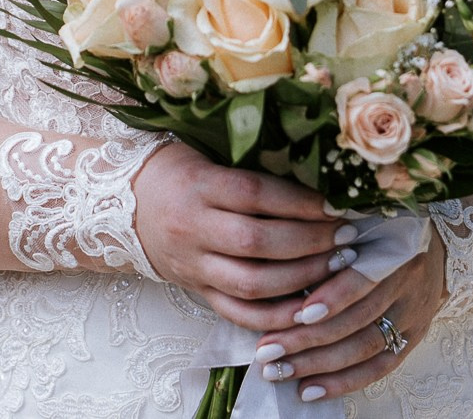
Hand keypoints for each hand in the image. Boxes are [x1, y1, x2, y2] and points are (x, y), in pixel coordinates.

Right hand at [132, 142, 358, 330]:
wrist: (125, 204)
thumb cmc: (181, 170)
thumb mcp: (210, 156)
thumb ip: (255, 169)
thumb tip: (320, 178)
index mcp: (199, 186)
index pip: (254, 194)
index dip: (299, 202)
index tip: (337, 205)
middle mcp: (193, 228)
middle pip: (256, 242)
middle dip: (309, 242)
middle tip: (347, 238)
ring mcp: (193, 265)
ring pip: (251, 284)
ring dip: (302, 279)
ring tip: (338, 267)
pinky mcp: (196, 291)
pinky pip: (238, 314)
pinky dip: (276, 317)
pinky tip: (309, 308)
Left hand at [248, 221, 448, 402]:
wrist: (440, 242)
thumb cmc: (383, 227)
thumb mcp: (363, 219)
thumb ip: (331, 240)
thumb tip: (278, 267)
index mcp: (394, 246)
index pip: (364, 278)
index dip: (333, 298)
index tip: (297, 313)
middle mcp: (407, 282)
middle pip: (357, 320)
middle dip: (307, 339)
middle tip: (266, 351)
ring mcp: (413, 313)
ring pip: (364, 348)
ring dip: (317, 364)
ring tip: (279, 371)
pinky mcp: (414, 337)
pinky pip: (379, 368)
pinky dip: (344, 382)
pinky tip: (310, 390)